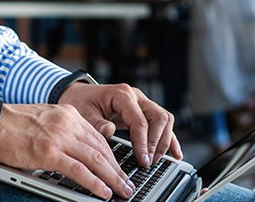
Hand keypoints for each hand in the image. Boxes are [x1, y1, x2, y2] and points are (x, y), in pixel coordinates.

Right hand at [0, 102, 135, 199]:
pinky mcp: (49, 153)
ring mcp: (59, 137)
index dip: (113, 156)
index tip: (120, 168)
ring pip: (96, 160)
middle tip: (127, 184)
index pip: (99, 137)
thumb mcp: (45, 119)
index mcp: (68, 113)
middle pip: (101, 149)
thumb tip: (80, 153)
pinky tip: (103, 192)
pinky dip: (94, 183)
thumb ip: (64, 131)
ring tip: (122, 191)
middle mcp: (68, 123)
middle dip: (117, 169)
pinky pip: (79, 171)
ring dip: (112, 178)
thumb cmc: (13, 123)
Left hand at [58, 82, 182, 168]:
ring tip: (155, 159)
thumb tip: (109, 131)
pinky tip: (175, 153)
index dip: (143, 142)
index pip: (139, 120)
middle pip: (158, 117)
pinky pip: (163, 123)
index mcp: (121, 94)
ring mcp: (141, 102)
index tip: (143, 160)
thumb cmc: (81, 102)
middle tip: (148, 161)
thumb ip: (96, 123)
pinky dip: (170, 138)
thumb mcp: (83, 113)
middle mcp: (135, 96)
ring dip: (164, 140)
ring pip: (164, 118)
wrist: (79, 94)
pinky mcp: (143, 110)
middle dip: (156, 142)